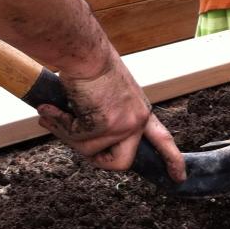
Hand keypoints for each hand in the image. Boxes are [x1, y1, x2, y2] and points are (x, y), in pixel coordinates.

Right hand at [36, 50, 185, 181]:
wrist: (83, 52)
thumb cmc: (91, 66)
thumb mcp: (109, 96)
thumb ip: (104, 119)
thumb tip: (80, 141)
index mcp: (141, 111)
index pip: (162, 140)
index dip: (171, 160)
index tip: (179, 176)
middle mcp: (138, 119)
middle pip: (122, 162)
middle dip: (98, 160)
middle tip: (77, 142)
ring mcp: (124, 124)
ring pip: (91, 151)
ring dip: (68, 134)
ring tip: (54, 114)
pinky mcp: (106, 124)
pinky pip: (77, 140)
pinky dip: (60, 126)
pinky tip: (50, 109)